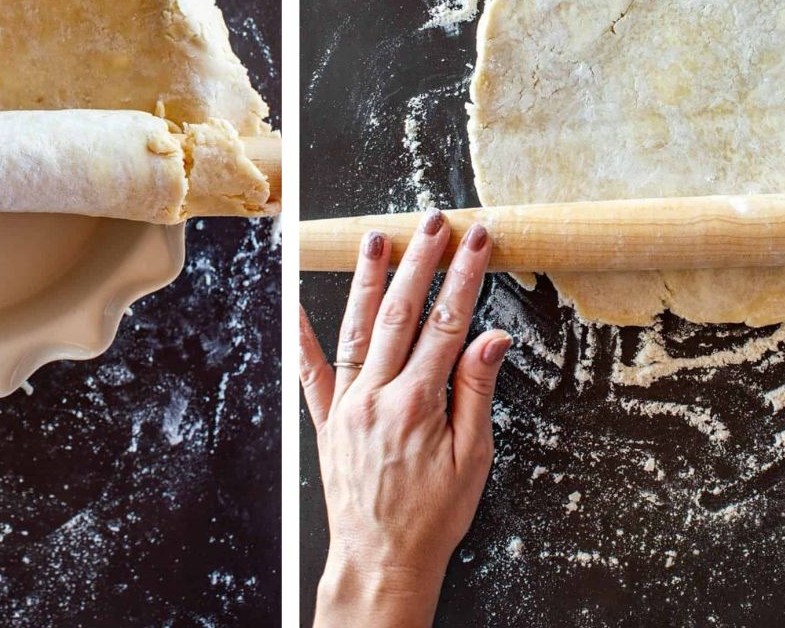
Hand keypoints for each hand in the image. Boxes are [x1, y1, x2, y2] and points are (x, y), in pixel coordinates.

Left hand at [300, 213, 510, 627]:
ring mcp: (346, 405)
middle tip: (433, 220)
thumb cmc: (433, 519)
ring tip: (376, 236)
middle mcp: (376, 396)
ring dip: (367, 279)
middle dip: (419, 260)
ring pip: (356, 328)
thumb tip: (493, 336)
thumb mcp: (473, 461)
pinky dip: (299, 335)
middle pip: (400, 312)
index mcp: (417, 404)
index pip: (446, 322)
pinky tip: (291, 301)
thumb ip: (477, 392)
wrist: (382, 564)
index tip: (475, 240)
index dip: (462, 276)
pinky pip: (310, 372)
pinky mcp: (326, 420)